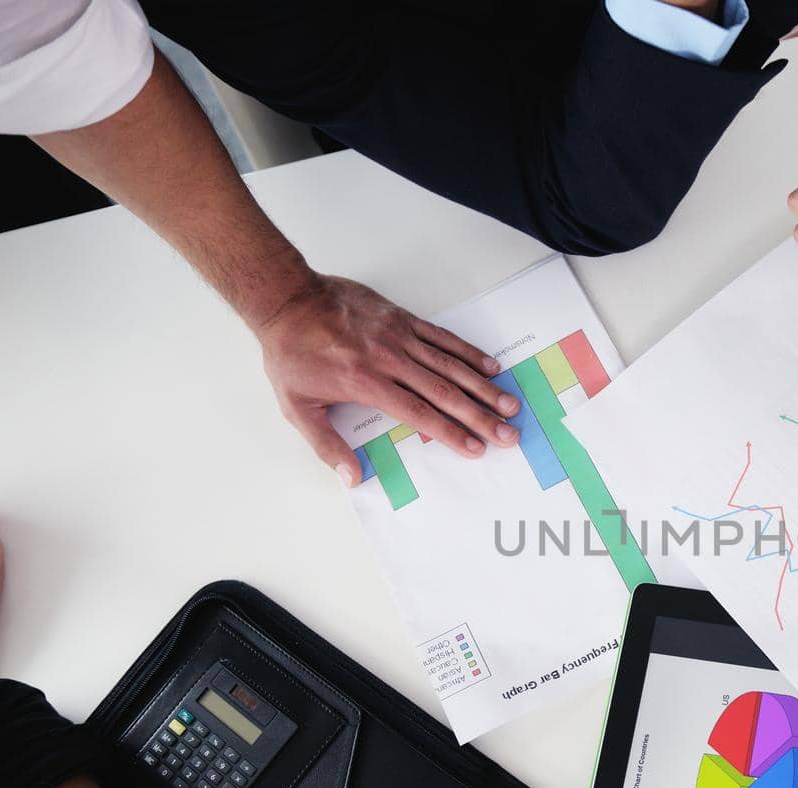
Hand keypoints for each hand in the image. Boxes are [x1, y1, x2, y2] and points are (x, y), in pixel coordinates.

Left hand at [254, 274, 520, 484]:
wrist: (287, 299)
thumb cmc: (290, 354)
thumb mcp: (297, 406)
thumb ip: (326, 445)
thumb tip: (351, 477)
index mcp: (367, 384)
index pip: (420, 413)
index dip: (451, 433)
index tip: (476, 448)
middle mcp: (389, 360)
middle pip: (444, 393)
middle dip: (480, 416)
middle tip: (508, 434)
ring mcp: (399, 337)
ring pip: (450, 365)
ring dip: (483, 387)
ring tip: (510, 405)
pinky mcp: (402, 318)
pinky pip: (442, 337)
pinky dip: (468, 352)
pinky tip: (490, 366)